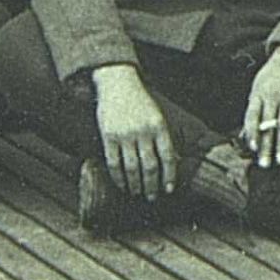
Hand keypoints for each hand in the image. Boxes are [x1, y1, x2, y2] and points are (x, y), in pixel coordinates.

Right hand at [90, 65, 178, 197]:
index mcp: (159, 126)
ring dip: (135, 185)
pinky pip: (114, 163)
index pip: (167, 157)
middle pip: (149, 167)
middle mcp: (143, 131)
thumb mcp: (156, 116)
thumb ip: (162, 137)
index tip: (169, 189)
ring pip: (131, 168)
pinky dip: (118, 178)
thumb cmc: (141, 102)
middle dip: (151, 186)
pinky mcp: (109, 136)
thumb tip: (171, 164)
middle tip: (152, 197)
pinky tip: (122, 185)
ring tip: (137, 193)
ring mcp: (125, 134)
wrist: (118, 82)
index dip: (169, 176)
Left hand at [240, 47, 279, 167]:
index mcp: (258, 92)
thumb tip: (244, 137)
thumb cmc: (273, 74)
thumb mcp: (258, 86)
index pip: (252, 116)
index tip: (252, 149)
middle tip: (264, 165)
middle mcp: (273, 95)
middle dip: (266, 146)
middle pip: (268, 125)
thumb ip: (253, 110)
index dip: (252, 133)